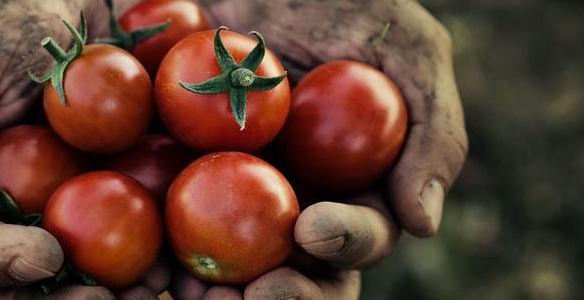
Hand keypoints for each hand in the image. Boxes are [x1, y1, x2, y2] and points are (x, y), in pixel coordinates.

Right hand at [0, 0, 166, 297]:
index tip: (42, 256)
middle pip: (16, 277)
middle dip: (57, 298)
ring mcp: (54, 199)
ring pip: (74, 268)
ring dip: (107, 289)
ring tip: (149, 290)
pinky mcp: (108, 186)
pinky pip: (127, 232)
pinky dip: (151, 253)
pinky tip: (178, 262)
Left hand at [168, 0, 468, 297]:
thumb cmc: (346, 1)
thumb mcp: (406, 48)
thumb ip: (432, 131)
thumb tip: (423, 224)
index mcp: (354, 187)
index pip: (357, 237)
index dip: (342, 244)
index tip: (310, 227)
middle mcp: (296, 202)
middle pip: (296, 273)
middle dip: (281, 296)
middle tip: (253, 296)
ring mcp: (233, 196)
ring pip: (230, 270)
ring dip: (217, 297)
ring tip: (194, 294)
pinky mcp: (175, 178)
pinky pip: (166, 225)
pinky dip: (159, 254)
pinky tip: (152, 265)